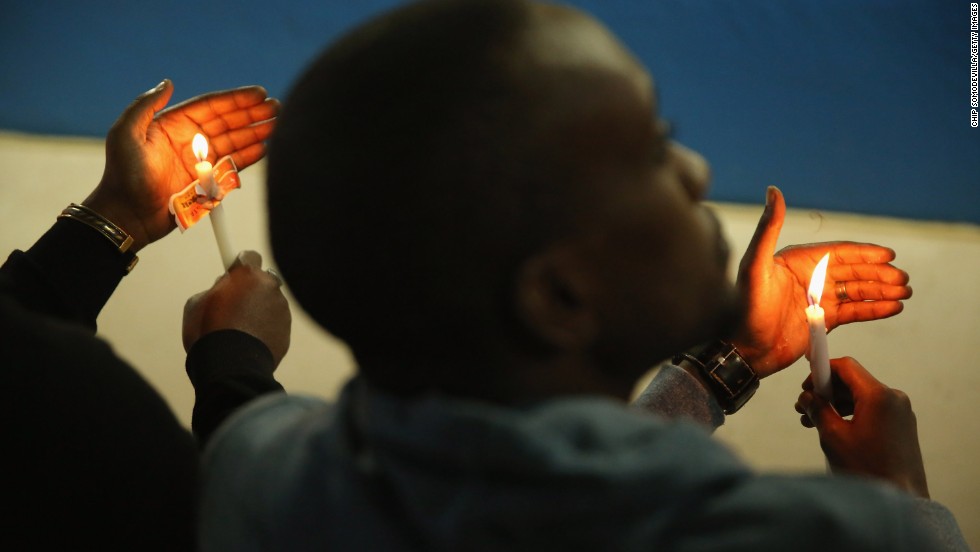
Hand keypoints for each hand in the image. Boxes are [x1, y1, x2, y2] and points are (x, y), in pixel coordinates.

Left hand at [83, 79, 278, 250]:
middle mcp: (191, 141)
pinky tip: (266, 147)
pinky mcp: (208, 182)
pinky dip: (250, 156)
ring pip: (235, 142)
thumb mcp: (126, 134)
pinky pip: (233, 166)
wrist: (127, 214)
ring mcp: (201, 162)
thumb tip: (167, 83)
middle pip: (228, 123)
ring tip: (278, 125)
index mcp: (174, 125)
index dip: (236, 99)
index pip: (211, 107)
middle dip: (253, 114)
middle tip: (277, 108)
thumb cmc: (123, 175)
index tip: (259, 94)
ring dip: (257, 133)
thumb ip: (145, 106)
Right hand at [183, 251, 290, 365]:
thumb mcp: (197, 303)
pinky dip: (265, 328)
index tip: (234, 272)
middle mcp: (270, 287)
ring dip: (258, 310)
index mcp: (248, 275)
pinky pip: (274, 323)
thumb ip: (215, 289)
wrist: (231, 366)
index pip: (250, 256)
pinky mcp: (287, 330)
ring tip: (239, 329)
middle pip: (262, 281)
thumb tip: (225, 286)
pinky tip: (249, 341)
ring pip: (269, 303)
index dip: (240, 264)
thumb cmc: (209, 331)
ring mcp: (281, 309)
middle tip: (234, 304)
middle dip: (251, 288)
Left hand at [730, 186, 911, 376]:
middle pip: (852, 272)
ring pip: (857, 291)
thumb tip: (773, 190)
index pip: (838, 253)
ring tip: (905, 292)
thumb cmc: (743, 307)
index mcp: (796, 261)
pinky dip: (875, 310)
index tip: (889, 255)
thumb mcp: (754, 265)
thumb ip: (767, 228)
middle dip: (879, 274)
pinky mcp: (821, 321)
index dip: (864, 253)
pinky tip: (894, 308)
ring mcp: (816, 300)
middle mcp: (809, 278)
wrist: (742, 349)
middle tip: (904, 279)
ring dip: (882, 291)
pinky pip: (854, 312)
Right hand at [795, 357, 928, 497]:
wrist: (901, 498)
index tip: (805, 383)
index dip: (822, 370)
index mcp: (879, 395)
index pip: (846, 366)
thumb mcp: (833, 436)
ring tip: (814, 422)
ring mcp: (900, 412)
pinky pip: (872, 410)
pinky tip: (834, 429)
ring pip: (861, 396)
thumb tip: (807, 397)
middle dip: (827, 391)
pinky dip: (852, 414)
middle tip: (804, 407)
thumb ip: (818, 409)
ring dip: (836, 405)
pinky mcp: (901, 426)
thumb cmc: (867, 469)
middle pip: (853, 381)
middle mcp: (894, 398)